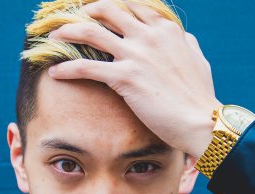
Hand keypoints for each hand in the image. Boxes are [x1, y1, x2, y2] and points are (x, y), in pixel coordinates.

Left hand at [47, 0, 220, 157]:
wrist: (200, 121)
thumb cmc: (200, 96)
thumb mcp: (197, 59)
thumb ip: (185, 44)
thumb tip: (182, 36)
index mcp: (166, 29)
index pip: (132, 5)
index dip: (110, 6)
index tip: (96, 11)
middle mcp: (149, 35)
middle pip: (107, 9)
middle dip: (84, 11)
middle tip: (70, 20)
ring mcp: (136, 54)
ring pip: (91, 31)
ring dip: (67, 31)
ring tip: (53, 37)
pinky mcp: (125, 77)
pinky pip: (86, 67)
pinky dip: (66, 68)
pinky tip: (54, 73)